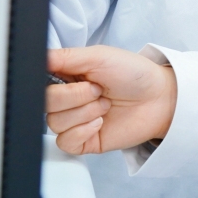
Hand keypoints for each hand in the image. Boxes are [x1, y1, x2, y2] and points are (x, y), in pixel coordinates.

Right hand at [45, 46, 177, 154]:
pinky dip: (82, 131)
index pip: (38, 81)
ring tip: (105, 105)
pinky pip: (65, 142)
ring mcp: (74, 121)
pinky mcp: (83, 141)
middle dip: (74, 96)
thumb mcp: (99, 55)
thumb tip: (37, 58)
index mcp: (66, 76)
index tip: (73, 77)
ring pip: (54, 122)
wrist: (160, 98)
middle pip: (45, 103)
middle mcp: (67, 99)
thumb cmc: (134, 74)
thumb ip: (65, 57)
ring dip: (84, 112)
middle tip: (98, 90)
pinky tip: (100, 122)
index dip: (52, 81)